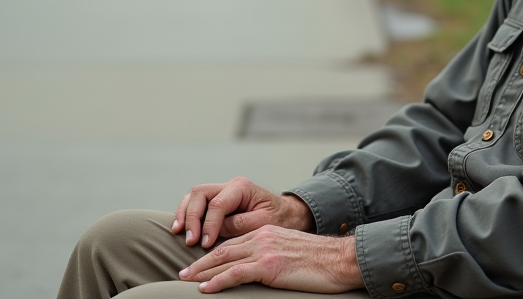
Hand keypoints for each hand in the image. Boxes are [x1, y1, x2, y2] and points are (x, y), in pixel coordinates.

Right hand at [172, 177, 314, 247]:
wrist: (286, 213)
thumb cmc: (278, 218)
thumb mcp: (265, 223)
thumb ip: (242, 224)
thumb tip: (217, 230)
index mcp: (243, 187)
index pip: (218, 203)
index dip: (209, 224)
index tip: (205, 244)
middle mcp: (230, 185)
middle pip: (201, 193)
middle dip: (192, 217)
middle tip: (191, 240)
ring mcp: (222, 191)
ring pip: (194, 195)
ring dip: (185, 214)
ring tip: (179, 232)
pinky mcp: (216, 200)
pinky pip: (195, 202)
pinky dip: (186, 213)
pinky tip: (180, 228)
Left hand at [179, 225, 363, 293]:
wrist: (340, 260)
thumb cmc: (321, 261)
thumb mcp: (291, 253)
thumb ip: (273, 257)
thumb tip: (260, 271)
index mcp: (267, 233)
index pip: (233, 243)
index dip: (213, 254)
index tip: (198, 264)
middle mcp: (262, 237)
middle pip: (223, 249)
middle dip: (201, 262)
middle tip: (182, 273)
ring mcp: (265, 250)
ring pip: (224, 260)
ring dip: (202, 272)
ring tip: (186, 281)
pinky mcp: (269, 266)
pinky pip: (236, 274)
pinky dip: (217, 281)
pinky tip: (205, 289)